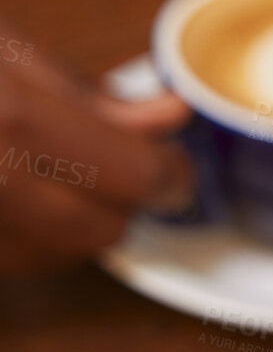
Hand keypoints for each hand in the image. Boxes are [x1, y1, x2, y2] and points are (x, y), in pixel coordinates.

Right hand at [0, 25, 190, 272]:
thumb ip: (79, 88)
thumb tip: (167, 117)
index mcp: (7, 118)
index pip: (130, 175)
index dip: (167, 176)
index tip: (176, 168)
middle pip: (95, 231)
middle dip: (122, 206)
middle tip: (126, 174)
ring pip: (46, 258)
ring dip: (71, 228)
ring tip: (60, 179)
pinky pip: (2, 262)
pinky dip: (21, 243)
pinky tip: (16, 201)